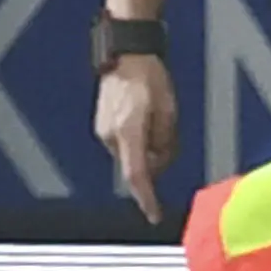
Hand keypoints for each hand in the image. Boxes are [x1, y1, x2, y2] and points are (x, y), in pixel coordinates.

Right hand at [94, 49, 180, 220]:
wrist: (125, 54)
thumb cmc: (149, 78)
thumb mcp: (169, 111)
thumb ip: (165, 142)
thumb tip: (160, 162)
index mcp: (128, 132)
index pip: (137, 176)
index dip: (146, 199)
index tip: (154, 215)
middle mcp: (111, 135)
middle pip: (137, 166)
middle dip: (155, 162)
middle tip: (169, 139)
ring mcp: (103, 130)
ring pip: (131, 155)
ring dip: (147, 149)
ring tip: (157, 120)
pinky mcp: (102, 124)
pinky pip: (124, 143)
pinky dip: (137, 140)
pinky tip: (145, 118)